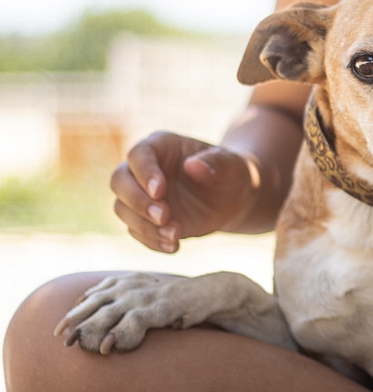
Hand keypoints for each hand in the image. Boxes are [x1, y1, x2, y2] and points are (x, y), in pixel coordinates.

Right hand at [110, 132, 257, 251]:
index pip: (139, 155)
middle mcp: (144, 169)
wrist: (233, 198)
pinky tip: (174, 246)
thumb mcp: (233, 165)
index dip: (145, 173)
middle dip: (138, 202)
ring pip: (123, 209)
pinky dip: (151, 241)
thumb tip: (193, 166)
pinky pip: (136, 231)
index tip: (160, 191)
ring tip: (175, 234)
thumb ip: (217, 162)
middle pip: (120, 181)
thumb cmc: (232, 172)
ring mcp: (142, 194)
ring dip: (144, 225)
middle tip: (164, 216)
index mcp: (161, 145)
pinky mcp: (146, 218)